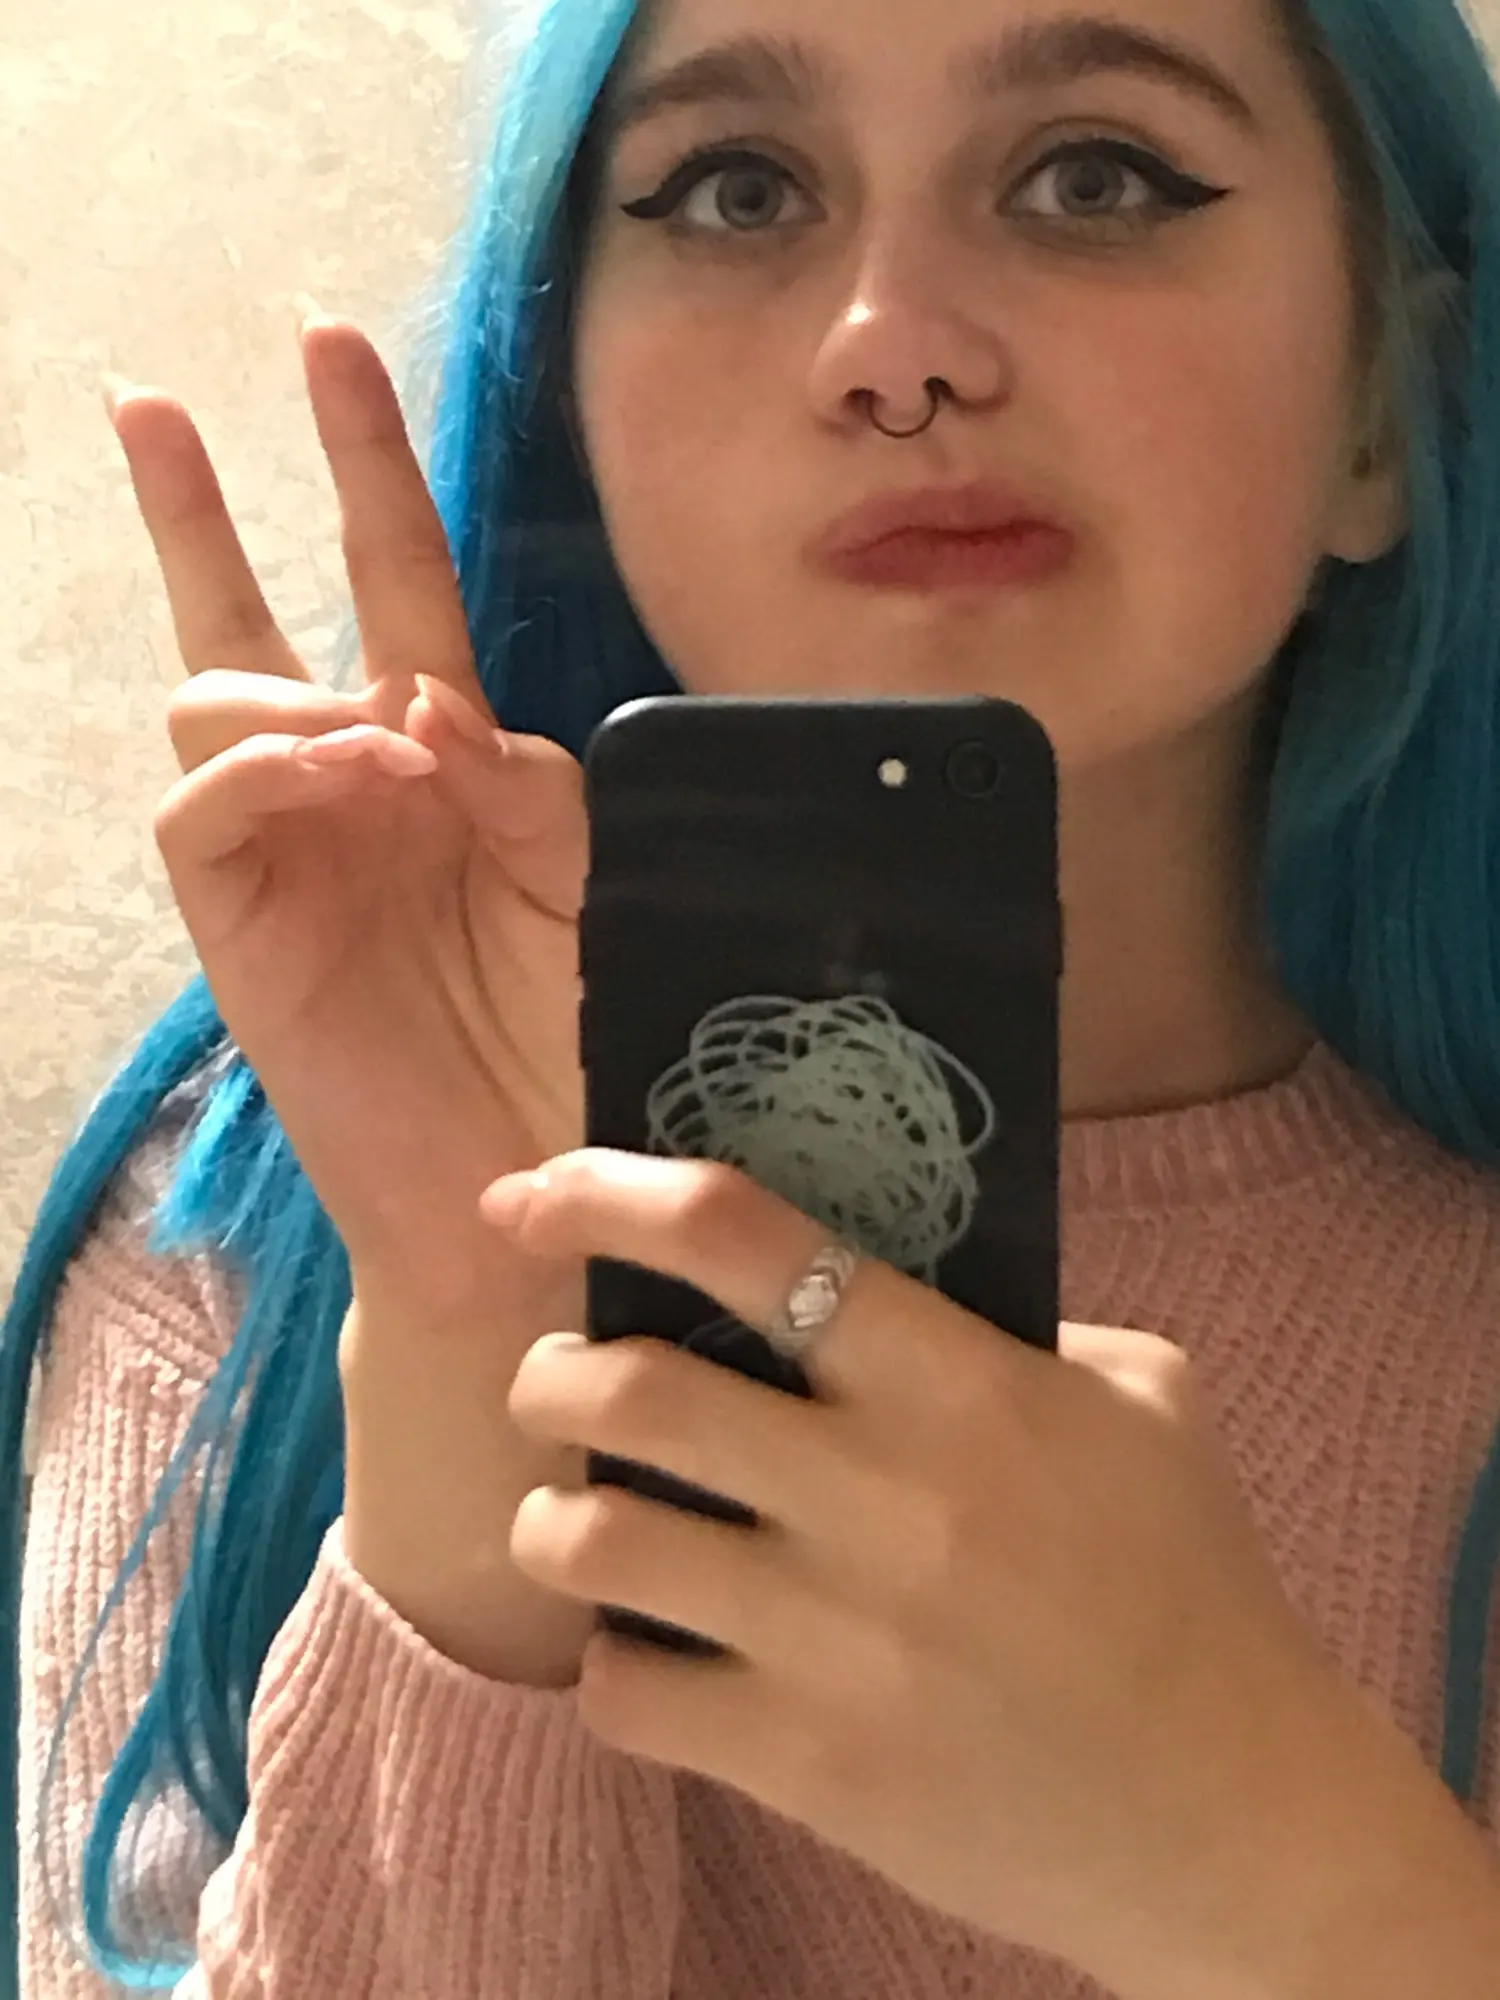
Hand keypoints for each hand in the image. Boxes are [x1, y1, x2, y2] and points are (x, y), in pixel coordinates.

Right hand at [122, 310, 587, 1325]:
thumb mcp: (585, 877)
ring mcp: (283, 852)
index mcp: (437, 759)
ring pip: (215, 700)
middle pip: (253, 616)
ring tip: (380, 738)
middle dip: (203, 506)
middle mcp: (346, 788)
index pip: (392, 586)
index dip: (365, 467)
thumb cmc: (568, 1032)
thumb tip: (425, 704)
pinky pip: (209, 802)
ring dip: (294, 688)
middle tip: (150, 397)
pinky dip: (272, 765)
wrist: (533, 1181)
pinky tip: (348, 774)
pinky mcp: (239, 925)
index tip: (328, 345)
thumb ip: (527, 780)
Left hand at [487, 1149, 1352, 1993]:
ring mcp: (830, 1637)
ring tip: (583, 1518)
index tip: (532, 1197)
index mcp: (956, 1379)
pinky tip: (653, 1651)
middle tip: (557, 1381)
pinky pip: (621, 1693)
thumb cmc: (1190, 1582)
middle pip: (624, 1388)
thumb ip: (1009, 1327)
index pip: (742, 1238)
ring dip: (554, 1518)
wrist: (1232, 1814)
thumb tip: (869, 1288)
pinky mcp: (805, 1764)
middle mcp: (875, 1492)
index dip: (608, 1195)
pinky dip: (609, 1662)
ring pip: (590, 1540)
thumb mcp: (1140, 1400)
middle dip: (550, 1373)